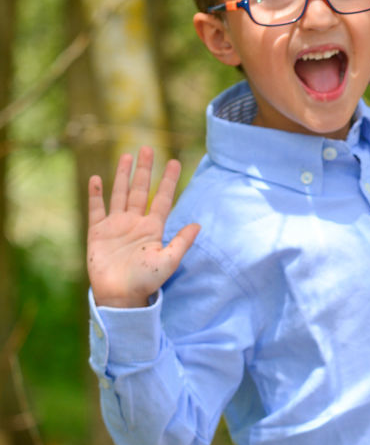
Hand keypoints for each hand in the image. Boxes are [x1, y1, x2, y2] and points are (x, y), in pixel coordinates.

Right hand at [86, 147, 198, 308]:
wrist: (120, 296)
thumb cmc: (146, 281)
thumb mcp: (168, 261)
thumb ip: (182, 242)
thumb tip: (199, 224)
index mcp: (153, 228)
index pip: (163, 198)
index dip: (169, 180)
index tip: (176, 162)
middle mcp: (135, 222)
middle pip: (141, 190)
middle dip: (145, 170)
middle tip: (148, 148)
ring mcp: (116, 225)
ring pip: (120, 193)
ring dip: (123, 175)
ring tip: (127, 156)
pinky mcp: (98, 232)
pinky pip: (96, 209)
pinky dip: (96, 194)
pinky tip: (96, 178)